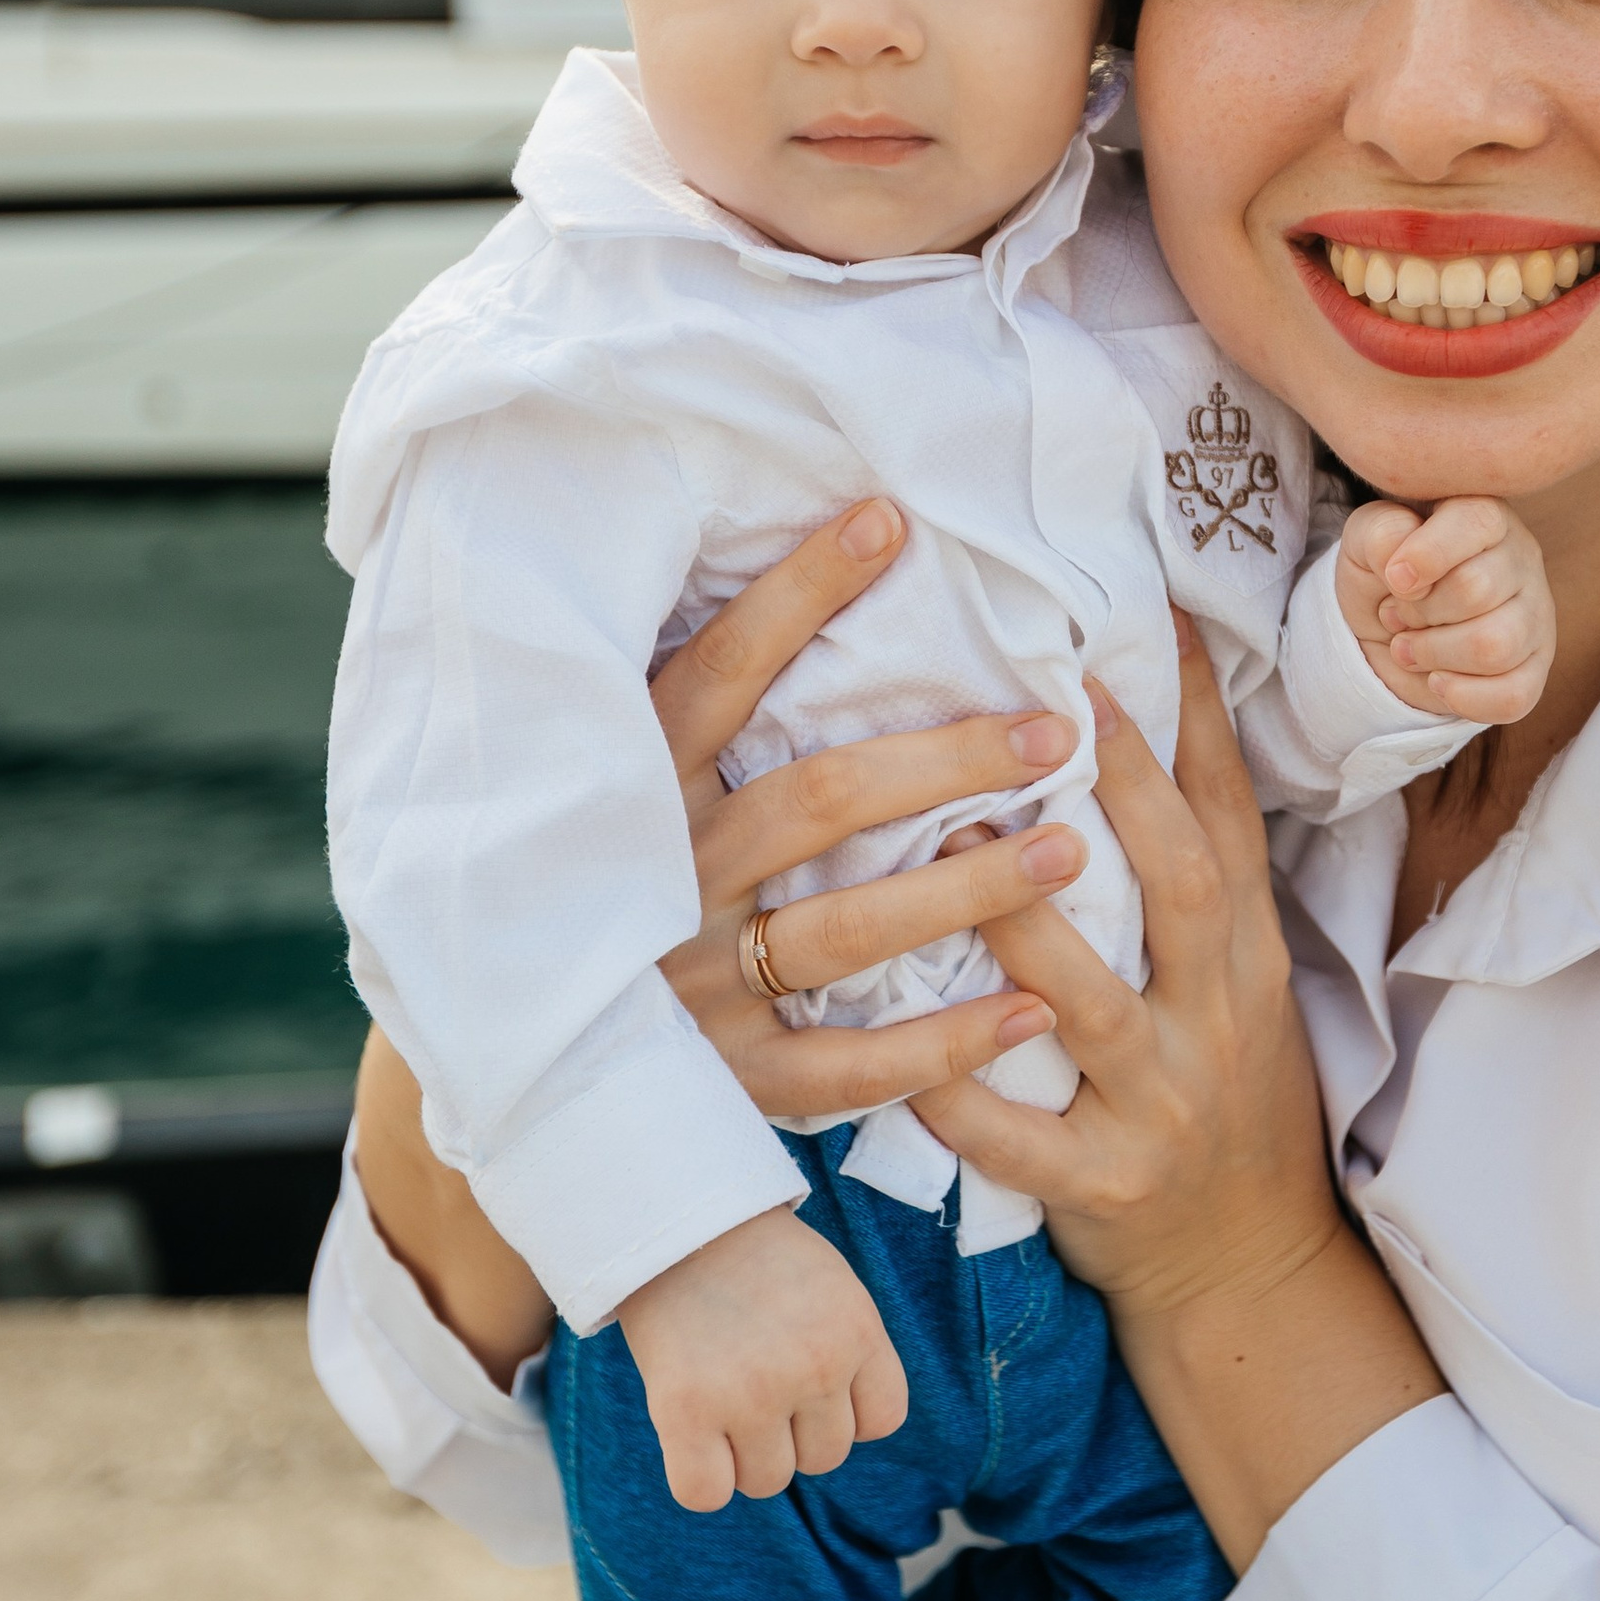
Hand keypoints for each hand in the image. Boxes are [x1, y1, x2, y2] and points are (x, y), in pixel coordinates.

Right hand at [618, 1206, 908, 1509]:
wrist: (676, 1220)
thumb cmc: (754, 1258)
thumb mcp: (830, 1288)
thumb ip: (848, 1353)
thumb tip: (841, 1434)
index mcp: (858, 1331)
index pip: (882, 1420)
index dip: (844, 1409)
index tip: (810, 1380)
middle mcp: (815, 1366)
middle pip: (823, 1458)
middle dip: (791, 1430)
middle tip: (753, 1376)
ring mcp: (752, 1392)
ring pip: (767, 1481)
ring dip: (743, 1454)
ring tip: (720, 1394)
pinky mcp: (687, 1410)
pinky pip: (705, 1493)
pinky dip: (699, 1478)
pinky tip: (689, 1434)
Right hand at [650, 500, 1093, 1122]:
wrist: (530, 1063)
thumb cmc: (616, 884)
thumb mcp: (636, 786)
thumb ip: (708, 708)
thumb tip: (824, 565)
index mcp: (638, 790)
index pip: (721, 671)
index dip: (797, 594)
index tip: (890, 521)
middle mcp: (665, 879)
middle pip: (818, 801)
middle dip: (944, 761)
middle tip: (1054, 730)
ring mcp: (692, 984)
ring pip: (845, 930)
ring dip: (967, 889)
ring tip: (1069, 848)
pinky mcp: (727, 1079)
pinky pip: (847, 1066)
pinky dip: (940, 1044)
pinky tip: (1031, 1011)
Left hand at [906, 618, 1445, 1570]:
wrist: (1246, 1266)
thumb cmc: (1221, 1095)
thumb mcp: (1233, 980)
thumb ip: (1183, 882)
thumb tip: (1120, 739)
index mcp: (1243, 951)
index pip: (1225, 815)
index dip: (1190, 718)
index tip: (1144, 619)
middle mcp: (1218, 1013)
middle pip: (1177, 881)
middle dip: (1123, 785)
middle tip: (1056, 695)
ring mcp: (1165, 1100)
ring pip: (1089, 1001)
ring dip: (1022, 922)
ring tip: (957, 837)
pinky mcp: (1107, 1186)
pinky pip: (1022, 1140)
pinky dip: (962, 1097)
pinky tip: (902, 1057)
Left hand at [1337, 498, 1555, 723]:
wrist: (1387, 630)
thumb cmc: (1383, 573)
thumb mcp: (1366, 540)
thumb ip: (1382, 535)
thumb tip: (1404, 568)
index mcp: (1484, 517)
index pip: (1476, 521)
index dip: (1427, 555)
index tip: (1393, 579)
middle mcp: (1521, 560)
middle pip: (1476, 590)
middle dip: (1419, 613)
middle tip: (1396, 617)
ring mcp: (1535, 616)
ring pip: (1496, 646)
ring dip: (1435, 655)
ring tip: (1409, 648)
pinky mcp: (1535, 669)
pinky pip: (1514, 695)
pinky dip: (1463, 697)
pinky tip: (1438, 681)